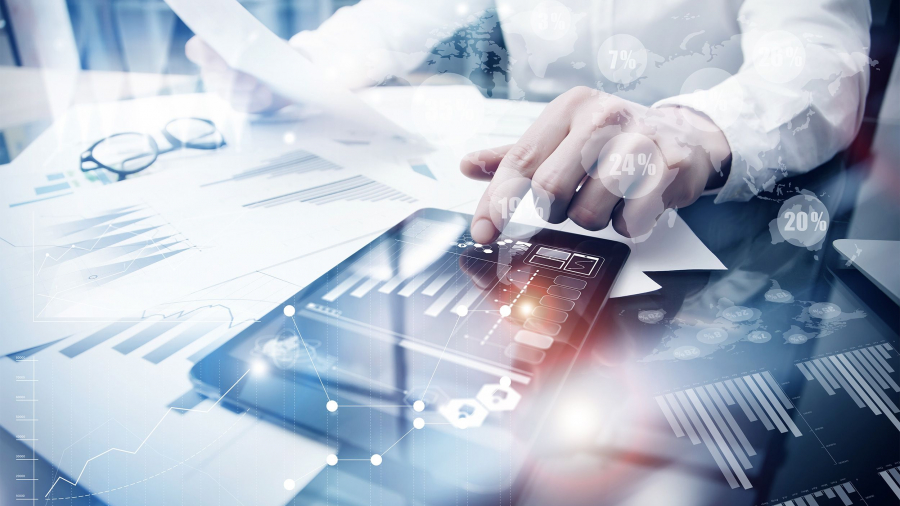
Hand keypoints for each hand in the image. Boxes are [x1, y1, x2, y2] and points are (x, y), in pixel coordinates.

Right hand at [185, 36, 289, 112]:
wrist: (284, 69)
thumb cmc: (270, 49)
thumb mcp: (265, 41)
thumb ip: (253, 44)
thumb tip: (252, 52)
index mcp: (212, 45)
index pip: (195, 49)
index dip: (204, 57)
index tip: (224, 63)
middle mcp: (212, 68)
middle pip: (210, 76)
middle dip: (232, 79)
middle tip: (252, 80)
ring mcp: (222, 87)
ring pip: (225, 93)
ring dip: (246, 92)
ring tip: (265, 89)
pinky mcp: (236, 102)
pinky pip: (239, 106)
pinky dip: (255, 101)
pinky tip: (267, 96)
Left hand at [460, 87, 730, 242]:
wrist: (685, 136)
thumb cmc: (613, 141)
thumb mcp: (563, 138)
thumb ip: (517, 156)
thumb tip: (468, 165)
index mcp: (571, 108)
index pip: (520, 160)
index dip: (497, 202)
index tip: (482, 232)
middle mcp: (604, 117)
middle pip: (552, 189)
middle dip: (555, 210)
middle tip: (570, 204)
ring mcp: (641, 140)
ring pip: (590, 212)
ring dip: (593, 218)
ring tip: (607, 199)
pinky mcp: (671, 167)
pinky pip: (629, 221)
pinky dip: (626, 225)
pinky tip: (633, 206)